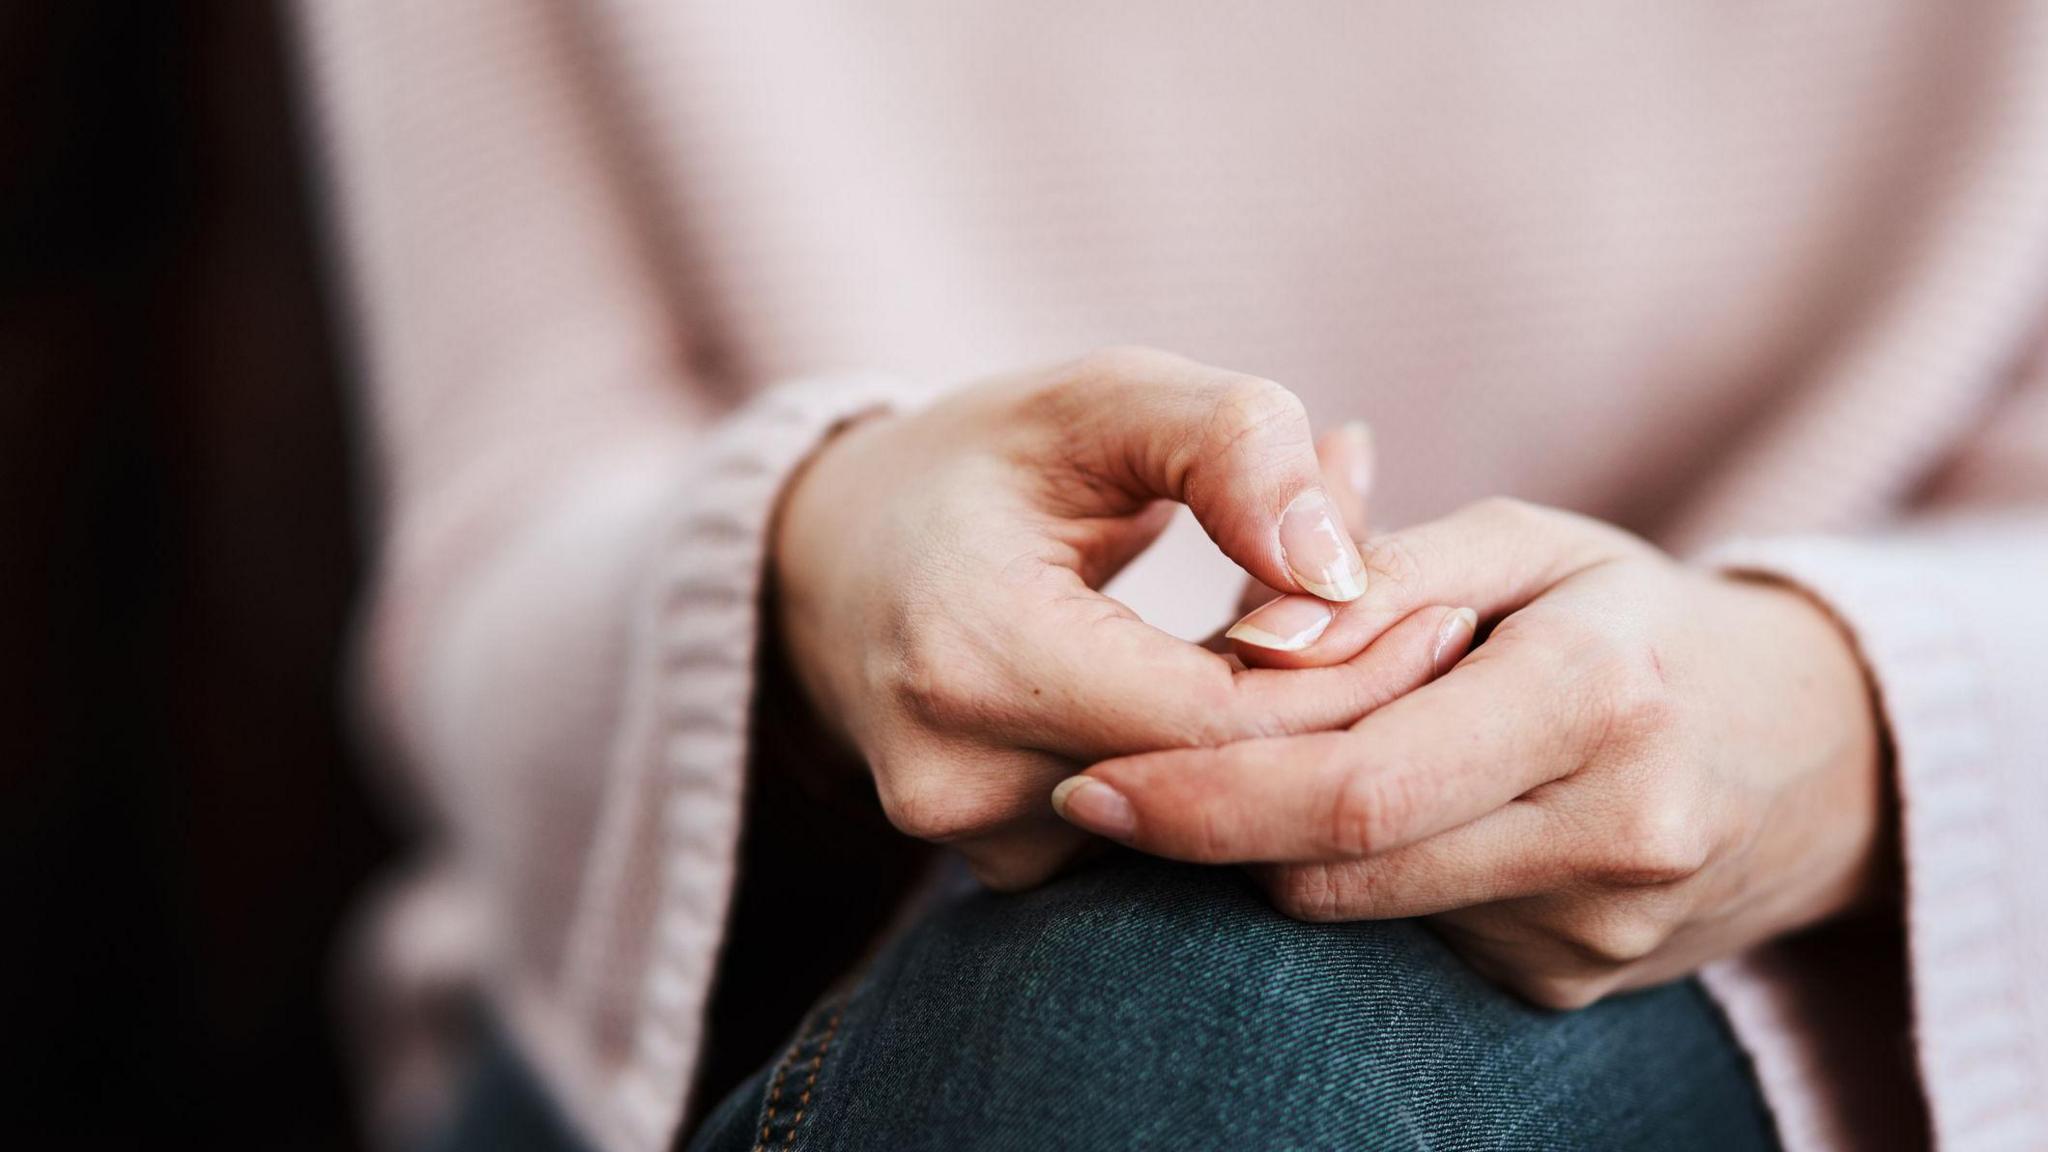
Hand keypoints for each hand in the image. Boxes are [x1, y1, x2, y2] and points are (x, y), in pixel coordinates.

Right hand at [773, 348, 1461, 888]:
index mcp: (973, 652)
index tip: (1444, 614)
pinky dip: (1220, 770)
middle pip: (1223, 790)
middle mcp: (958, 778)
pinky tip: (1247, 691)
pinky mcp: (997, 872)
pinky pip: (1156, 837)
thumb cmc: (982, 462)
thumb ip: (1232, 448)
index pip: (1224, 721)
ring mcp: (970, 843)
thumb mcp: (1103, 399)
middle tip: (1430, 631)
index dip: (1352, 677)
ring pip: (1200, 827)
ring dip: (1282, 744)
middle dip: (1338, 715)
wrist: (833, 562)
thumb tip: (1342, 573)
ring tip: (1333, 640)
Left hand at [1053, 498, 1889, 1006]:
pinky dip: (1364, 877)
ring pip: (1358, 910)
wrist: (1806, 751)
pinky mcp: (1570, 985)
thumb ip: (1381, 574)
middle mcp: (1610, 834)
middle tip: (1114, 789)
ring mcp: (1595, 932)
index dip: (1202, 797)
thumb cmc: (1631, 616)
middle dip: (1211, 831)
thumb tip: (1248, 643)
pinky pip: (1407, 937)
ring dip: (1286, 845)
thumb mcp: (1525, 543)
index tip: (1091, 786)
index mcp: (1599, 697)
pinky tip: (1391, 814)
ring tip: (1297, 760)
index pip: (1353, 788)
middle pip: (1336, 870)